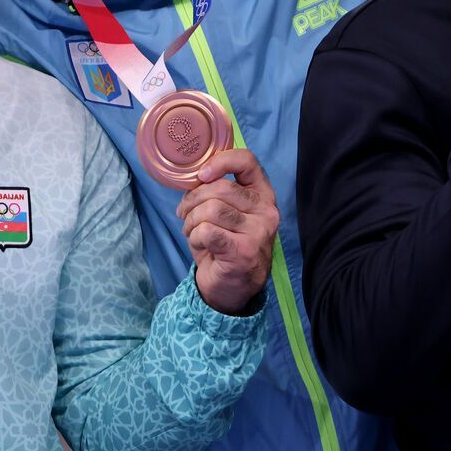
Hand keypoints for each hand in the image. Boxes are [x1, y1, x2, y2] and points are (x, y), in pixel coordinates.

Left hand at [177, 148, 278, 314]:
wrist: (232, 289)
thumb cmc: (225, 245)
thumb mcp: (226, 213)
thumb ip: (216, 192)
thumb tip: (194, 177)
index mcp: (263, 195)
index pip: (248, 161)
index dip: (221, 161)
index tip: (202, 174)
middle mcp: (266, 211)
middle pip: (220, 188)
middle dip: (193, 200)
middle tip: (184, 214)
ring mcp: (258, 233)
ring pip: (211, 209)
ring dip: (191, 220)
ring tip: (191, 231)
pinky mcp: (243, 252)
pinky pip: (206, 231)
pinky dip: (194, 236)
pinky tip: (198, 243)